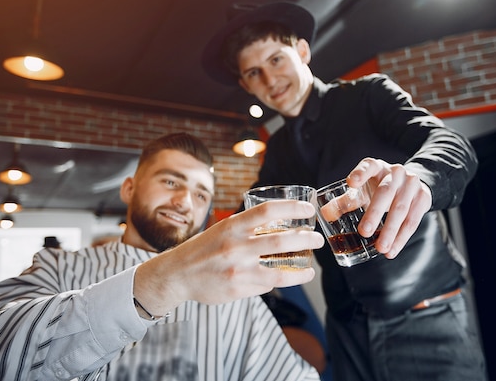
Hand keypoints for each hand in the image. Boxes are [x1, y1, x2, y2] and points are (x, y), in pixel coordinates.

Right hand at [134, 200, 322, 313]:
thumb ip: (248, 227)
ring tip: (313, 260)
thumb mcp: (223, 229)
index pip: (267, 211)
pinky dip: (290, 279)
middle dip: (306, 238)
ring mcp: (238, 269)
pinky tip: (301, 276)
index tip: (308, 209)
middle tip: (317, 238)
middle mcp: (235, 245)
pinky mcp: (238, 287)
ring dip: (302, 262)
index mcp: (232, 225)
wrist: (177, 274)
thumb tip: (281, 224)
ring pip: (280, 267)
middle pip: (280, 239)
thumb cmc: (204, 249)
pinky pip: (270, 283)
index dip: (292, 208)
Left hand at [346, 157, 431, 258]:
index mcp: (377, 167)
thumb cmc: (379, 188)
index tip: (351, 183)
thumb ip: (345, 201)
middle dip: (374, 213)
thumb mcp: (363, 190)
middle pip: (385, 192)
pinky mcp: (423, 197)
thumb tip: (324, 214)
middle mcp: (395, 172)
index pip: (368, 166)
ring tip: (381, 248)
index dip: (360, 173)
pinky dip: (402, 238)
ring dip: (391, 231)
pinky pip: (413, 220)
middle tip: (364, 232)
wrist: (410, 184)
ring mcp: (412, 184)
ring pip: (401, 209)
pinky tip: (392, 250)